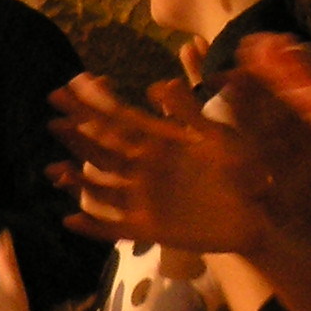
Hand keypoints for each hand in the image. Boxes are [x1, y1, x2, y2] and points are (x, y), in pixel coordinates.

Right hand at [49, 72, 274, 254]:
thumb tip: (159, 85)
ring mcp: (144, 199)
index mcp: (160, 144)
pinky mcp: (150, 228)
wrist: (257, 212)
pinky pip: (114, 228)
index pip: (121, 119)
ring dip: (76, 180)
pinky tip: (70, 220)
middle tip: (52, 116)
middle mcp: (145, 170)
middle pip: (103, 150)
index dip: (98, 101)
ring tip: (52, 169)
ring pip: (102, 188)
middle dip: (77, 133)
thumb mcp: (216, 136)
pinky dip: (93, 226)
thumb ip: (188, 112)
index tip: (75, 81)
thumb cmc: (241, 170)